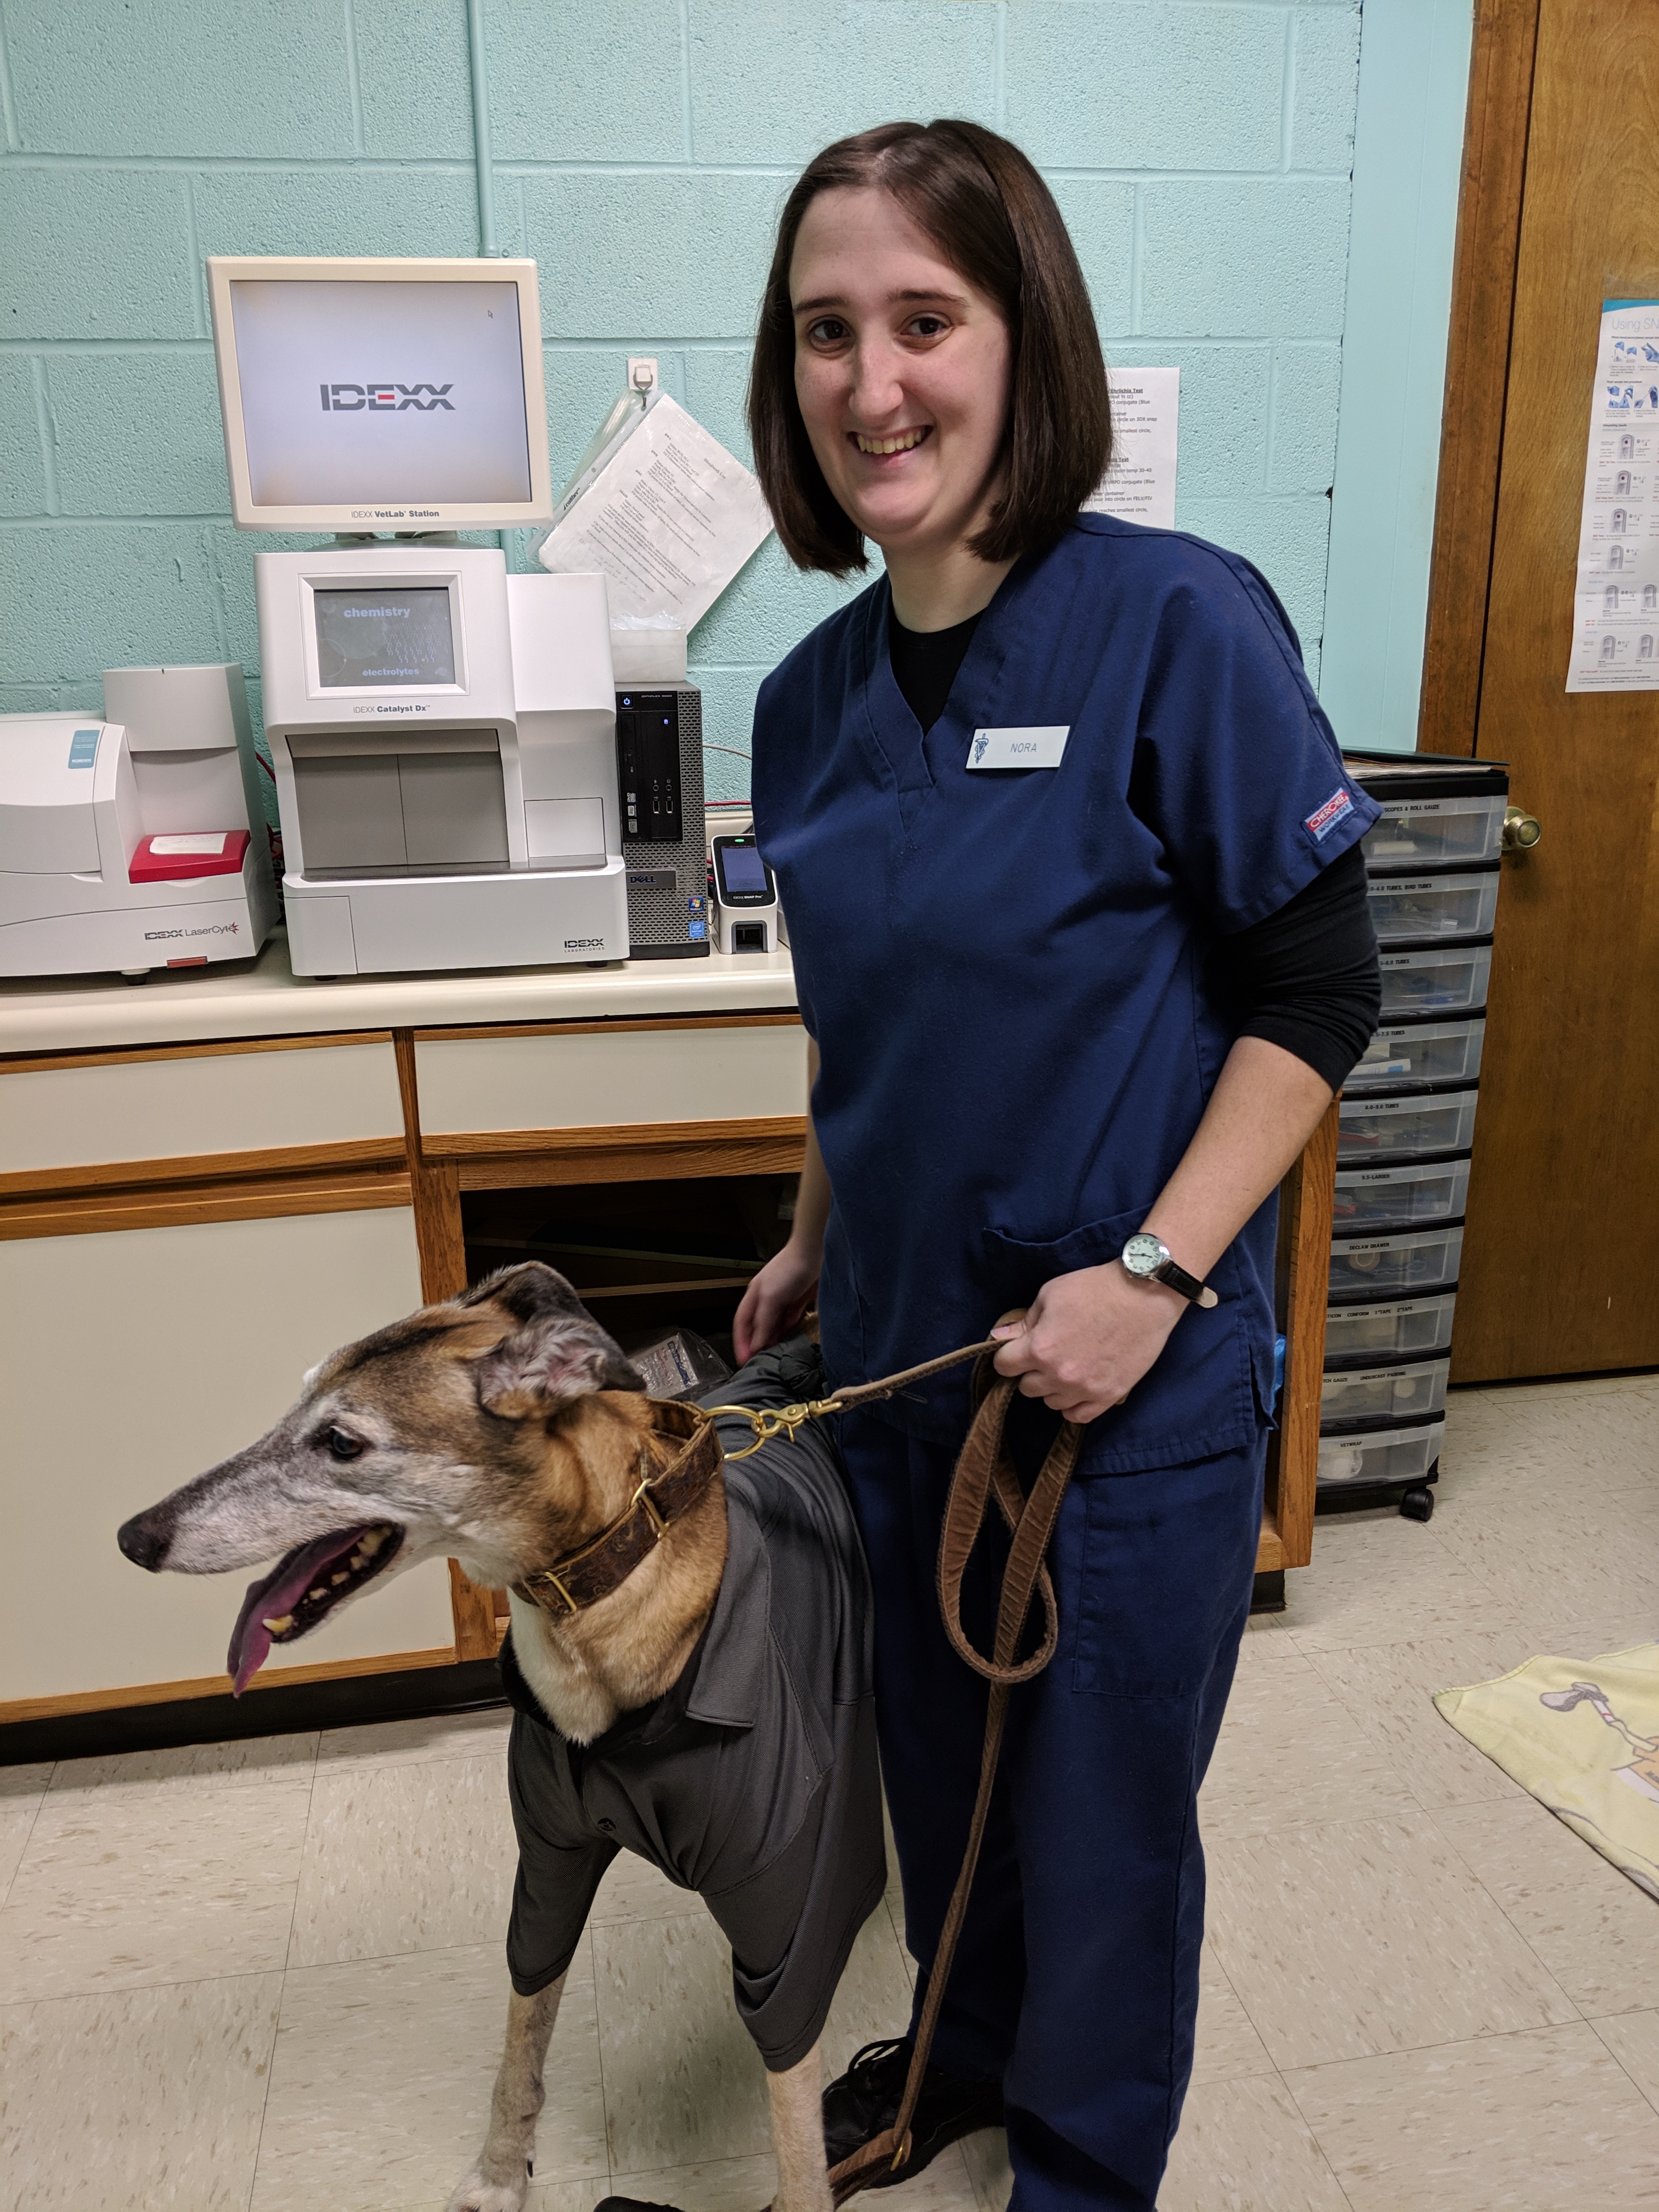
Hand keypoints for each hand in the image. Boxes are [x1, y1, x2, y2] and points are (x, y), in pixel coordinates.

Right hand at [733, 1239, 820, 1364]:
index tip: (743, 1359)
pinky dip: (788, 1331)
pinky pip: (790, 1320)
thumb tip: (756, 1344)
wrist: (815, 1252)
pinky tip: (789, 1339)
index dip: (741, 1342)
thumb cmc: (789, 1268)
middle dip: (756, 1343)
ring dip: (772, 1339)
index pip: (741, 1324)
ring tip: (773, 1355)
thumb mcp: (770, 1297)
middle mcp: (766, 1299)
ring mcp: (783, 1300)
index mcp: (754, 1296)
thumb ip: (763, 1322)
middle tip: (759, 1361)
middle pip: (757, 1326)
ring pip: (774, 1325)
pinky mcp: (799, 1301)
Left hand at [990, 1261, 1185, 1421]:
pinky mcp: (1109, 1396)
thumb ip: (1023, 1322)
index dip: (1008, 1355)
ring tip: (1067, 1366)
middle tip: (1047, 1353)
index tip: (1018, 1349)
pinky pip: (1077, 1416)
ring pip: (1050, 1403)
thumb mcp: (1050, 1294)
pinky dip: (1073, 1404)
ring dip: (1053, 1387)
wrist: (1145, 1296)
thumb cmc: (1095, 1288)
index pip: (1003, 1366)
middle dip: (1031, 1370)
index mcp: (1040, 1348)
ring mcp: (1085, 1389)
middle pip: (1026, 1387)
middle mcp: (1059, 1375)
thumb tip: (998, 1337)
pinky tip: (1078, 1387)